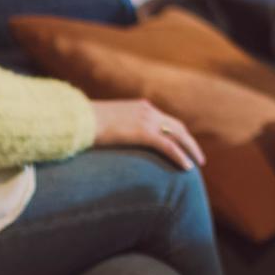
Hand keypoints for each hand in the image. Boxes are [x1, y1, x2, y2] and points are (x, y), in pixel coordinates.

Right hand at [89, 98, 204, 169]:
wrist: (76, 119)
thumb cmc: (84, 124)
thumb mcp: (105, 124)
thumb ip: (116, 129)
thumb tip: (113, 140)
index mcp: (139, 106)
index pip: (164, 119)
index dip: (176, 132)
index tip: (183, 143)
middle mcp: (146, 110)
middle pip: (177, 126)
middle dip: (189, 141)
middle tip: (198, 156)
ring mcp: (146, 120)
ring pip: (178, 135)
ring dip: (190, 149)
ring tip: (197, 164)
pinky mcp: (142, 132)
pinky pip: (168, 145)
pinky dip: (180, 156)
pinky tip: (187, 168)